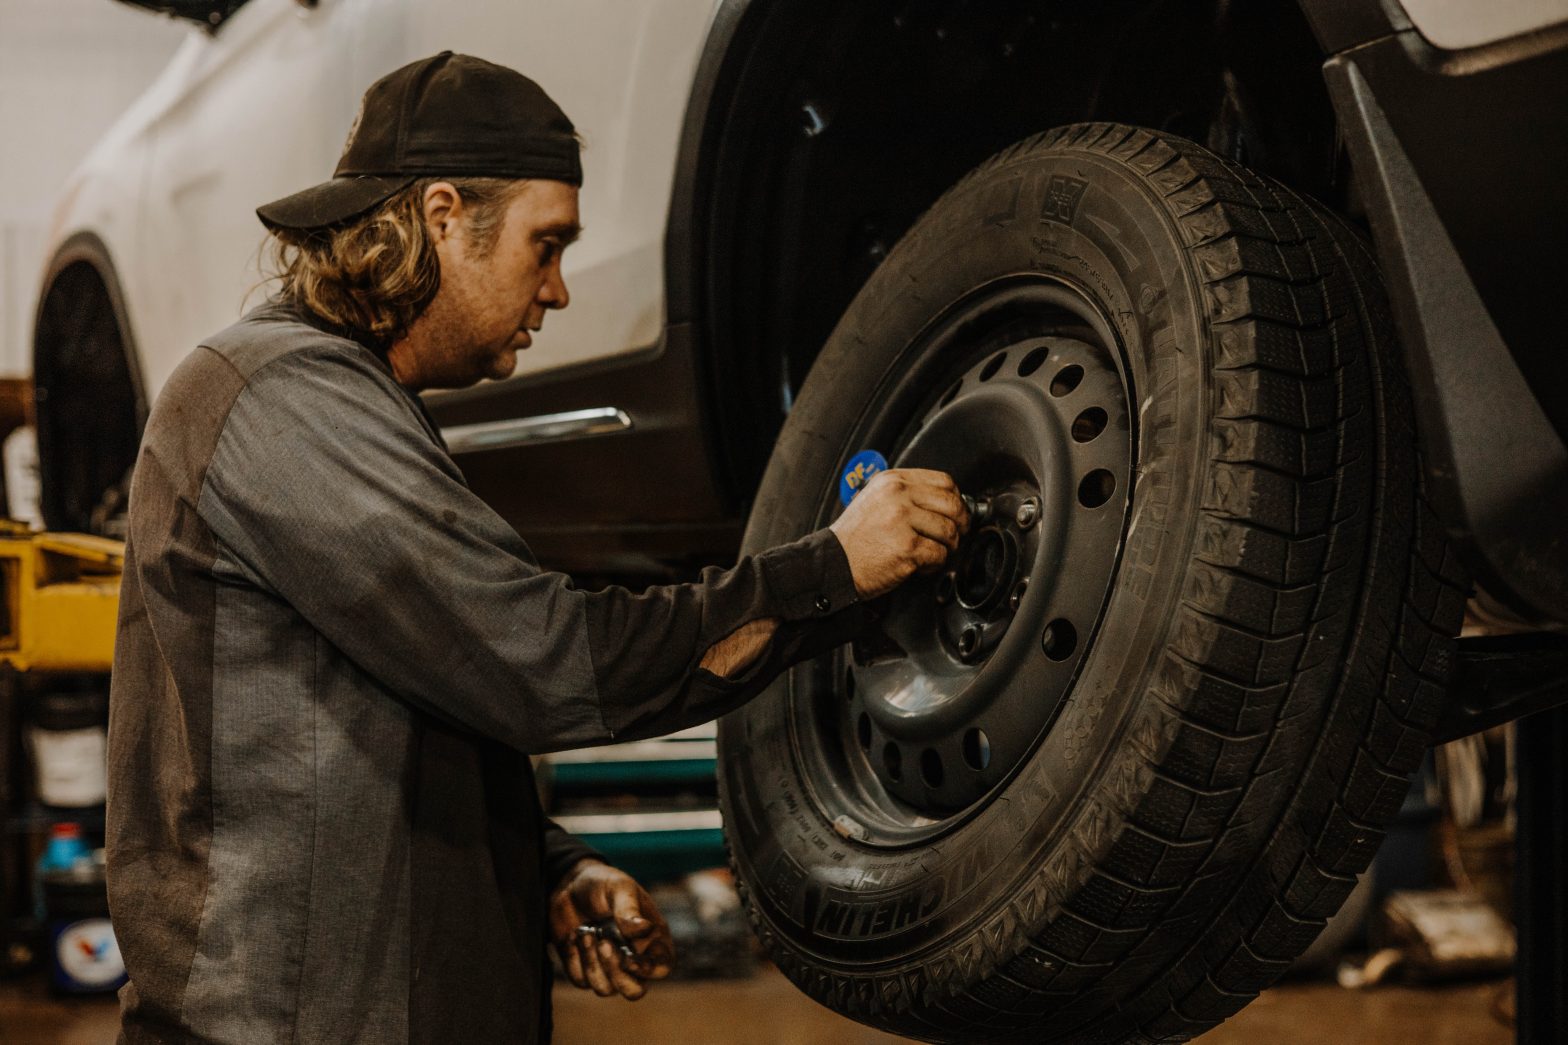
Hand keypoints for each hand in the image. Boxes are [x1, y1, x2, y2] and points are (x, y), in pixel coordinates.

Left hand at [548, 859, 673, 999]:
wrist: (569, 883)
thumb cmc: (603, 883)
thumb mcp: (619, 888)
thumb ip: (630, 909)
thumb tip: (644, 929)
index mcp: (652, 938)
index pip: (661, 967)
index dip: (648, 969)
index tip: (629, 957)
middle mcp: (633, 957)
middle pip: (635, 990)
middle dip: (618, 975)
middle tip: (604, 944)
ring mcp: (608, 966)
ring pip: (606, 989)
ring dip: (593, 964)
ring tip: (586, 932)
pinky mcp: (585, 968)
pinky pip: (582, 981)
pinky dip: (576, 960)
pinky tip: (575, 936)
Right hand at [829, 468, 967, 598]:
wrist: (834, 564)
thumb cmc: (856, 538)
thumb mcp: (876, 500)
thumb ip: (907, 495)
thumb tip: (948, 502)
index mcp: (892, 481)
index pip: (943, 481)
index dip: (956, 499)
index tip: (956, 513)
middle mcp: (898, 496)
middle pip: (952, 505)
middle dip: (961, 524)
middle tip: (956, 536)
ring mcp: (902, 521)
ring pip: (949, 532)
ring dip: (947, 548)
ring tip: (931, 553)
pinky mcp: (906, 548)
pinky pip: (939, 555)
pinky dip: (934, 565)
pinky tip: (920, 566)